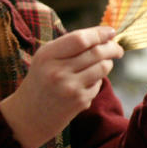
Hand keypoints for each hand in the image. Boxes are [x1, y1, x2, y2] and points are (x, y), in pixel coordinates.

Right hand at [0, 26, 123, 147]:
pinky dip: (97, 81)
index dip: (99, 33)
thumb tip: (103, 34)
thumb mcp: (45, 58)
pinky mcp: (79, 102)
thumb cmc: (41, 81)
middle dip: (112, 48)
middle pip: (96, 52)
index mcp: (47, 55)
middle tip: (118, 49)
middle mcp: (57, 70)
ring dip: (107, 63)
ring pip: (103, 67)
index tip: (111, 31)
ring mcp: (69, 87)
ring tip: (102, 64)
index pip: (80, 39)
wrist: (28, 115)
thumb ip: (69, 45)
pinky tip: (85, 84)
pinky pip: (98, 84)